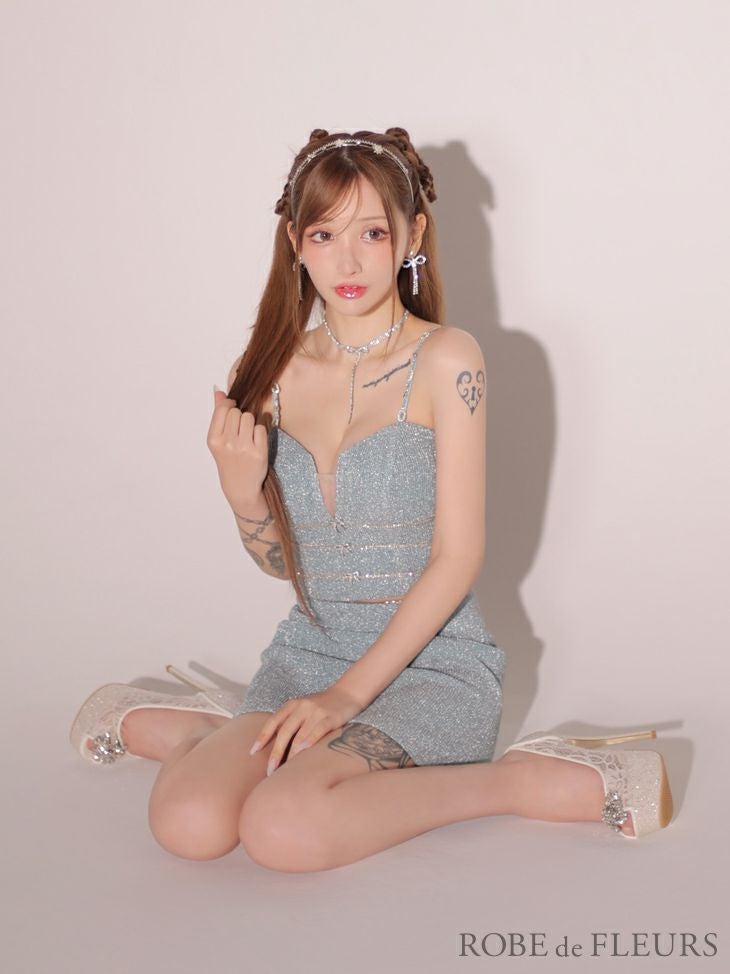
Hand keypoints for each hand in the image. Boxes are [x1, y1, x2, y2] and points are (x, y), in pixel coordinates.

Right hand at [207, 387, 268, 510]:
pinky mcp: (259, 452)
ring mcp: (243, 448)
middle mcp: (227, 443)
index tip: (233, 412)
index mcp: (213, 438)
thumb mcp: (218, 440)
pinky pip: (262, 428)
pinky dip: (260, 433)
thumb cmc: (228, 460)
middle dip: (240, 416)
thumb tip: (218, 391)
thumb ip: (218, 414)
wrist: (240, 487)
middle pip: (238, 411)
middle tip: (240, 430)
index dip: (230, 406)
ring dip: (251, 423)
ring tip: (247, 436)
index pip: (224, 407)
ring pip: (250, 417)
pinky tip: (255, 443)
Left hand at [249, 687, 363, 774]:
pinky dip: (309, 743)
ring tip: (286, 771)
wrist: (348, 693)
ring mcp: (316, 711)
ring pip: (299, 735)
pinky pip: (317, 731)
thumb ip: (291, 722)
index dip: (262, 736)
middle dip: (276, 752)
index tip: (252, 752)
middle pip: (284, 731)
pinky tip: (303, 753)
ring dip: (291, 755)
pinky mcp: (330, 717)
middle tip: (270, 770)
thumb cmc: (323, 706)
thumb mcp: (304, 708)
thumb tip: (277, 747)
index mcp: (293, 704)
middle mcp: (302, 706)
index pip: (273, 721)